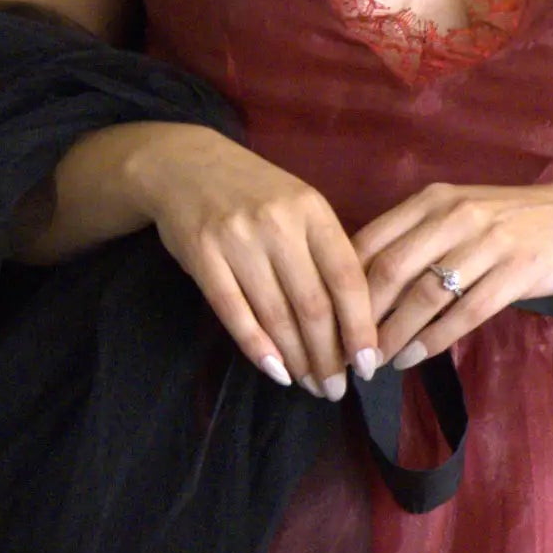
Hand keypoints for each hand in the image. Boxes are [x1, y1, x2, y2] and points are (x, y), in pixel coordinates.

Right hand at [127, 127, 380, 397]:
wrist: (183, 163)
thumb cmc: (253, 192)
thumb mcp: (299, 206)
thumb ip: (325, 251)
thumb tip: (357, 320)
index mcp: (312, 210)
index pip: (347, 278)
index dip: (361, 327)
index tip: (369, 363)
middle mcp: (278, 224)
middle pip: (313, 305)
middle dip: (329, 356)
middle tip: (336, 388)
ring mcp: (238, 240)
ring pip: (276, 315)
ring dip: (297, 359)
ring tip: (311, 385)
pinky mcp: (203, 256)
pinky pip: (235, 312)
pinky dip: (257, 348)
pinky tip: (276, 371)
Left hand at [353, 181, 552, 366]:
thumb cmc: (509, 222)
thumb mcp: (458, 213)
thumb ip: (415, 237)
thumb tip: (358, 279)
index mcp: (432, 200)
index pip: (372, 240)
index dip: (342, 283)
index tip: (326, 318)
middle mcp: (455, 215)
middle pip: (391, 270)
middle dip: (361, 316)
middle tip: (345, 349)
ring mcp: (487, 243)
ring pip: (425, 295)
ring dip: (394, 334)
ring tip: (375, 361)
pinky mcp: (515, 272)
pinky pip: (464, 313)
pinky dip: (434, 339)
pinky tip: (414, 357)